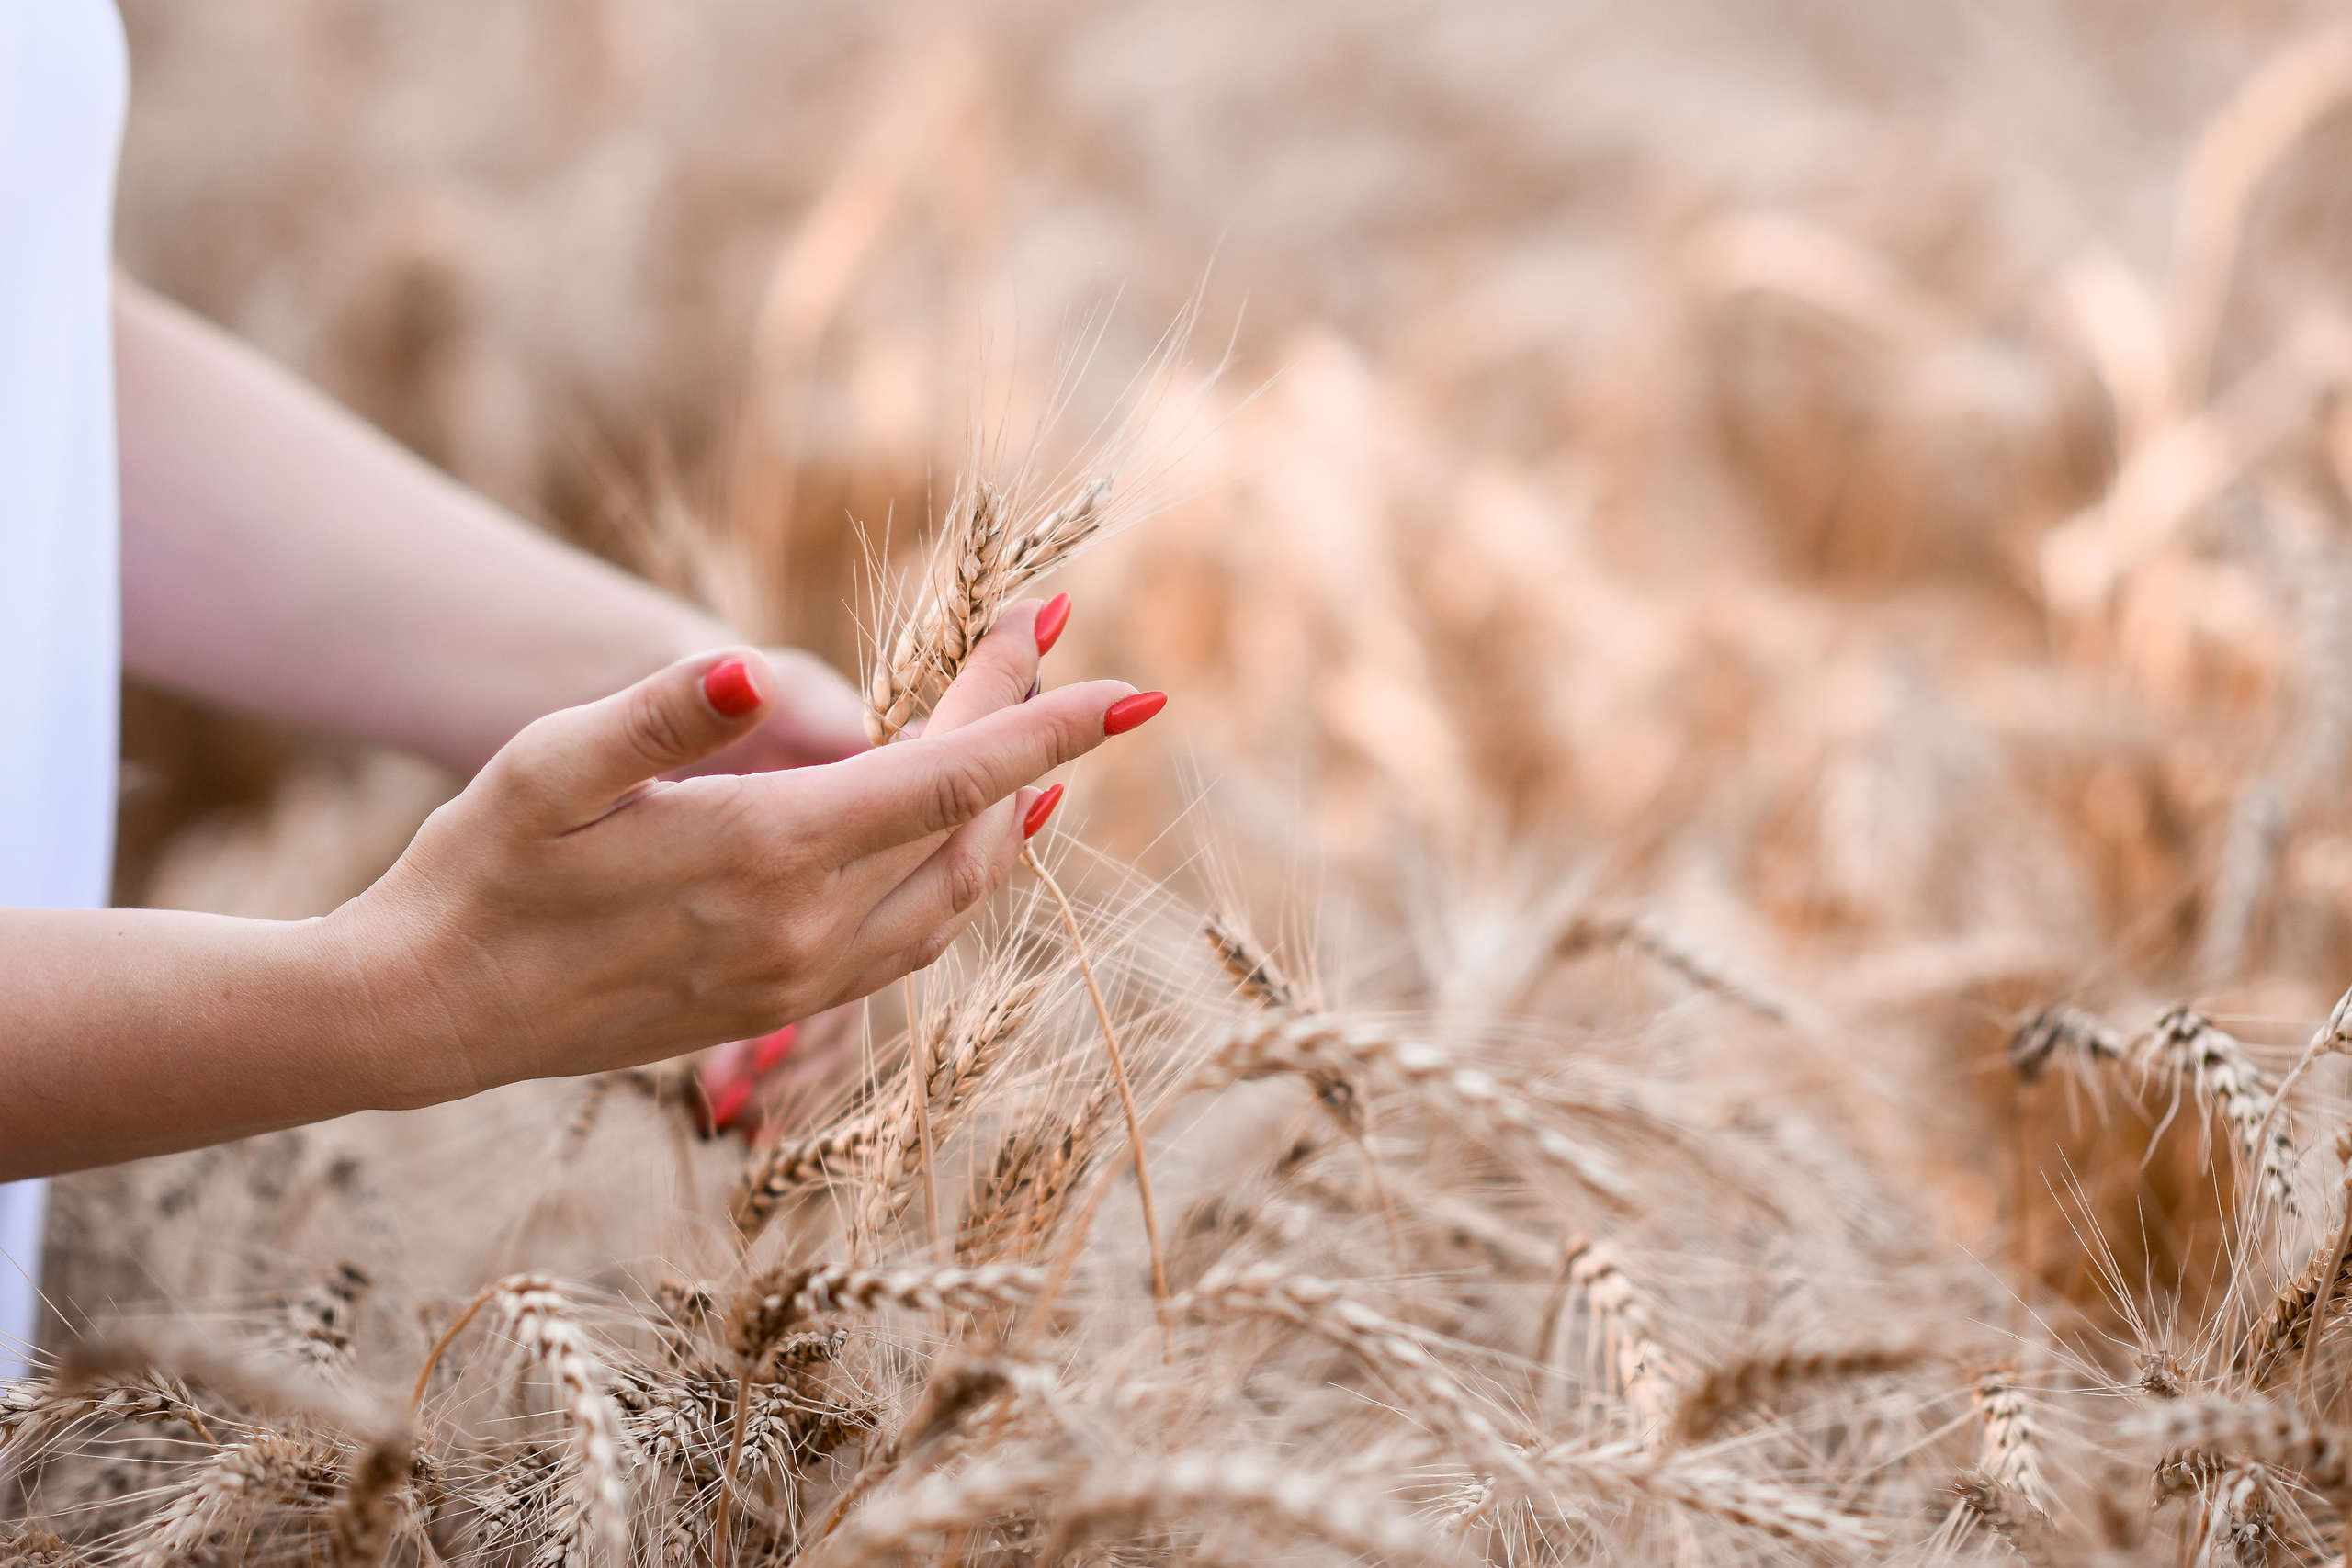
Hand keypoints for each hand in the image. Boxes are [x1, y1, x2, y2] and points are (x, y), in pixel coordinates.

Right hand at [322, 598, 1159, 1105]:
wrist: (427, 1015)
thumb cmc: (477, 871)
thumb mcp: (547, 768)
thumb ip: (662, 713)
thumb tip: (759, 663)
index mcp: (769, 855)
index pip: (952, 778)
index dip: (1050, 723)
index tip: (1138, 685)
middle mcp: (806, 930)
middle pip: (968, 825)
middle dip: (1027, 735)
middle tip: (1047, 647)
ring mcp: (799, 981)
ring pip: (956, 898)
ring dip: (1007, 818)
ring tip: (1038, 746)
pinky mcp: (778, 1008)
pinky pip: (912, 943)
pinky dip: (961, 882)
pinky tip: (964, 846)